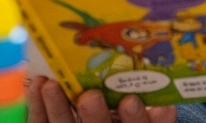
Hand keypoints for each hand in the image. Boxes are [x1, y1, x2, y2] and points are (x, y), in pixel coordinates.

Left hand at [27, 76, 176, 122]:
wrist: (91, 119)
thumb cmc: (127, 119)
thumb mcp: (144, 120)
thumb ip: (155, 118)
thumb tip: (166, 107)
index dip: (135, 120)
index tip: (130, 100)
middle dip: (94, 118)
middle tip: (89, 96)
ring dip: (57, 109)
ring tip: (52, 85)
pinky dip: (39, 107)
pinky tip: (39, 84)